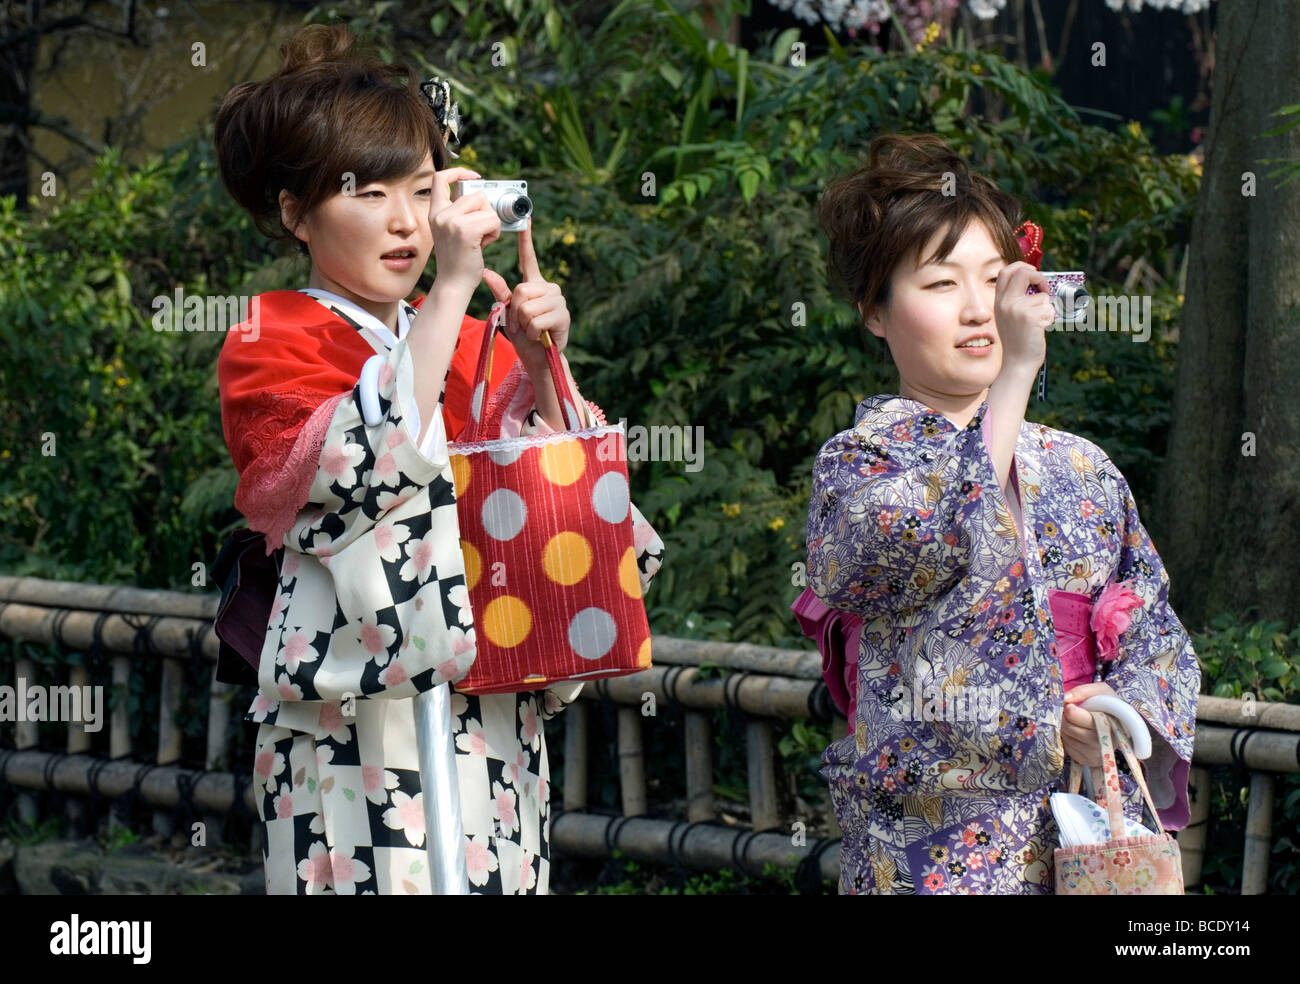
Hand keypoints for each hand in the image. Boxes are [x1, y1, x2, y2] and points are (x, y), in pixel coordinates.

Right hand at [428, 166, 500, 295]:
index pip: (440, 178)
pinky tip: (484, 245)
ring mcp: (451, 222)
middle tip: (480, 231)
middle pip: (476, 194)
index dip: (459, 172)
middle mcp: (440, 214)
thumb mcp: (454, 230)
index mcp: (435, 212)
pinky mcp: (465, 231)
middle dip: (487, 211)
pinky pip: (493, 220)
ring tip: (481, 240)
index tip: (474, 176)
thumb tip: (484, 195)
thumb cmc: (459, 260)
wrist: (454, 284)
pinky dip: (495, 233)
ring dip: (492, 223)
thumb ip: (462, 212)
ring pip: (487, 207)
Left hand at [481, 222, 569, 363]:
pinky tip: (538, 336)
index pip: (529, 258)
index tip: (525, 219)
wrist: (539, 358)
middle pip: (521, 290)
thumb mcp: (507, 312)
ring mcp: (558, 301)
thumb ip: (500, 292)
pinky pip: (536, 319)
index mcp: (535, 284)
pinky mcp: (562, 316)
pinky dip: (532, 332)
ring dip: (523, 324)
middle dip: (516, 311)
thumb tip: (486, 272)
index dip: (526, 240)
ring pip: (528, 306)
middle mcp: (549, 288)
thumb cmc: (524, 334)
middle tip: (521, 324)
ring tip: (531, 330)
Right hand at [992, 261, 1054, 374]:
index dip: (1021, 266)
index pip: (1006, 271)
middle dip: (1039, 277)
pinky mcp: (1030, 317)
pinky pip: (1049, 308)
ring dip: (1047, 308)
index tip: (1033, 272)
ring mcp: (1017, 309)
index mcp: (999, 302)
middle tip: (1044, 289)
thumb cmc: (1018, 340)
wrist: (1017, 362)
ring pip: (1042, 296)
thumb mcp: (1010, 317)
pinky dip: (1050, 318)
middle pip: (1023, 272)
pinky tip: (1041, 330)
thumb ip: (1017, 299)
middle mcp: (1005, 303)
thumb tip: (1037, 284)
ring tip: (1039, 323)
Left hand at [1061, 682, 1117, 768]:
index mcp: (1107, 723)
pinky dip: (1067, 738)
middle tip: (1072, 712)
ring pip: (1064, 736)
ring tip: (1077, 722)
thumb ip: (1083, 691)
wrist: (1121, 725)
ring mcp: (1094, 754)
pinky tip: (1078, 733)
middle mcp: (1101, 742)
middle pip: (1067, 726)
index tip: (1072, 705)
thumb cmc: (1109, 706)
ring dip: (1065, 726)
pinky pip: (1066, 747)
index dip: (1069, 708)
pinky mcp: (1086, 760)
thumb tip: (1065, 698)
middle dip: (1065, 717)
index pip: (1073, 715)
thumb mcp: (1101, 692)